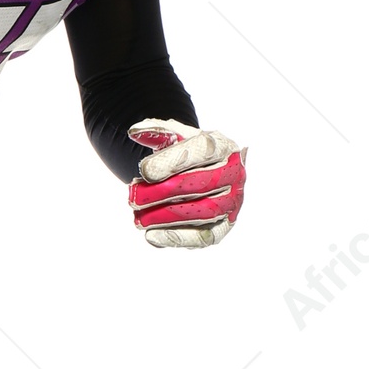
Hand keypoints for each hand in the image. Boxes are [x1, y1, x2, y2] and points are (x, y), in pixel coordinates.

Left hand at [127, 118, 246, 248]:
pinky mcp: (224, 226)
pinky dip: (177, 237)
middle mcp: (234, 174)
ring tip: (138, 218)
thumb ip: (157, 132)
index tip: (145, 171)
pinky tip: (151, 235)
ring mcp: (233, 201)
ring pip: (204, 211)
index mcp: (224, 146)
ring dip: (167, 216)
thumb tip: (135, 132)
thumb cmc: (187, 153)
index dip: (173, 161)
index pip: (204, 150)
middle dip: (164, 192)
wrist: (203, 173)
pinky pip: (204, 236)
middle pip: (202, 183)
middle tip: (133, 198)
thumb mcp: (174, 138)